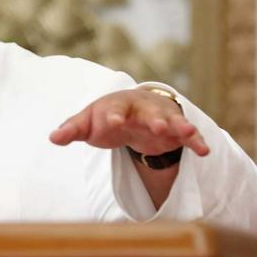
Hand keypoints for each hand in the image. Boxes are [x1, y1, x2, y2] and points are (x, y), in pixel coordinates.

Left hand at [49, 89, 209, 157]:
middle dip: (153, 119)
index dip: (112, 116)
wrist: (132, 111)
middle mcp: (141, 108)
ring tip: (187, 133)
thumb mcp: (88, 122)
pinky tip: (204, 150)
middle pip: (147, 112)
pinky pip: (187, 134)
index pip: (113, 109)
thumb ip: (72, 129)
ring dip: (178, 125)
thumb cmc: (105, 117)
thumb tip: (52, 138)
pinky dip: (195, 140)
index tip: (112, 123)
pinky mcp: (175, 130)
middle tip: (159, 126)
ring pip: (171, 120)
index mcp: (116, 105)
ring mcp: (160, 117)